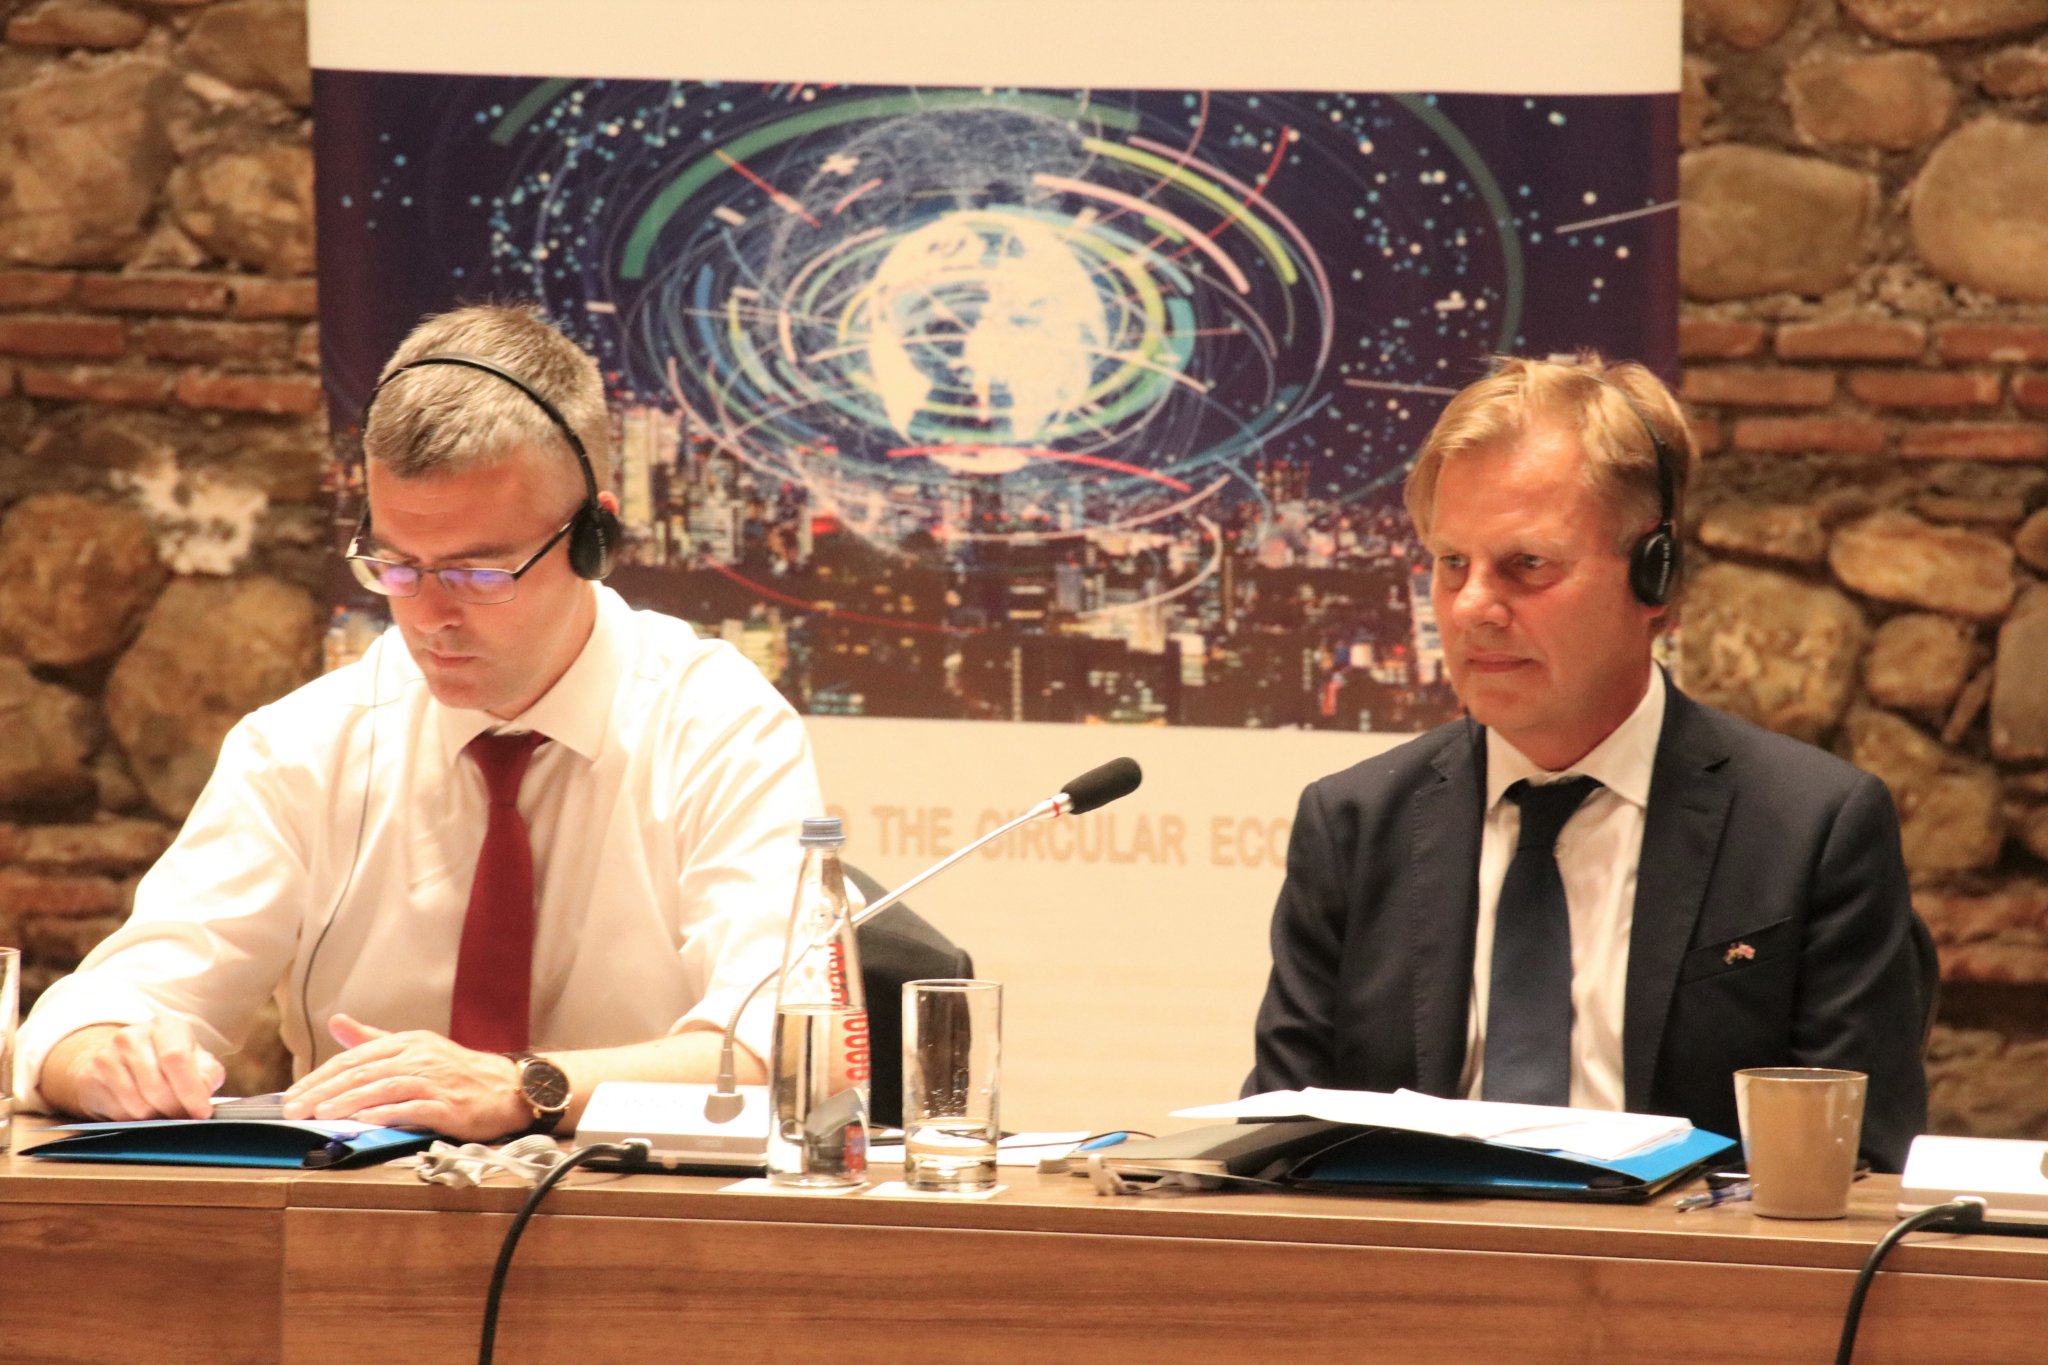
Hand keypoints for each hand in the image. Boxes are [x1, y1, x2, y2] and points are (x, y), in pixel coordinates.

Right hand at [48, 1017, 224, 1120]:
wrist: (118, 1060)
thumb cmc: (164, 1062)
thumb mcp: (194, 1061)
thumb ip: (206, 1074)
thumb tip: (204, 1093)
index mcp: (167, 1026)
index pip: (176, 1059)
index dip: (191, 1091)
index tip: (201, 1112)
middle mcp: (133, 1036)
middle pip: (157, 1087)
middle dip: (174, 1110)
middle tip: (182, 1118)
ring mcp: (107, 1055)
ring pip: (137, 1104)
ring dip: (154, 1118)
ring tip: (162, 1113)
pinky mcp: (91, 1076)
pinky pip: (117, 1112)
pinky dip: (134, 1120)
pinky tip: (139, 1112)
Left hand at [280, 1014, 529, 1140]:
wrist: (507, 1087)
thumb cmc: (456, 1070)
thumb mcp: (414, 1047)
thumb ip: (373, 1038)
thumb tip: (337, 1022)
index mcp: (407, 1042)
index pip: (354, 1057)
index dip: (320, 1075)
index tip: (294, 1094)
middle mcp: (419, 1057)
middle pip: (363, 1072)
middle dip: (324, 1091)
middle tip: (295, 1108)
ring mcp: (435, 1081)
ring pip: (383, 1088)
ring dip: (349, 1102)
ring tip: (321, 1114)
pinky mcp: (449, 1105)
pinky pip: (414, 1108)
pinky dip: (387, 1114)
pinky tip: (365, 1121)